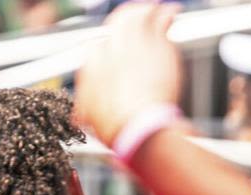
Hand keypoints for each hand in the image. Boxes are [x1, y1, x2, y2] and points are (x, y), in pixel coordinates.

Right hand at [75, 2, 182, 145]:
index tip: (119, 46)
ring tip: (158, 8)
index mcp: (93, 64)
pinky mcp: (158, 46)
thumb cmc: (117, 126)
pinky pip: (162, 21)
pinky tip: (172, 12)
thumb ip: (86, 107)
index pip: (98, 45)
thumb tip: (79, 115)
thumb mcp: (89, 117)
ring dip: (150, 10)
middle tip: (143, 13)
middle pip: (119, 21)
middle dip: (131, 15)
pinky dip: (166, 14)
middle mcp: (111, 48)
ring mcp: (135, 44)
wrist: (138, 126)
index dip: (110, 44)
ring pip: (141, 16)